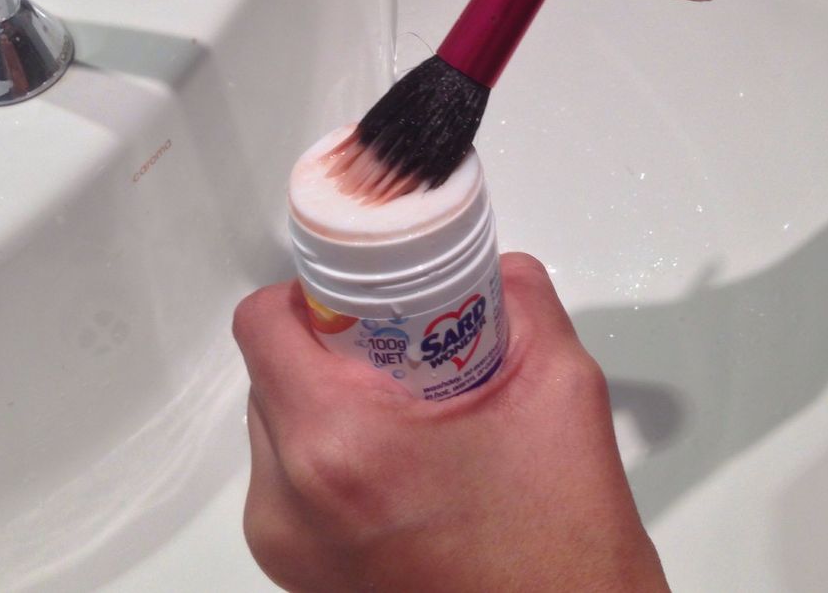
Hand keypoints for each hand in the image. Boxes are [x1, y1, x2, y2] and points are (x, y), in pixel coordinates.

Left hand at [233, 253, 668, 592]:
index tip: (365, 298)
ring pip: (275, 424)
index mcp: (335, 441)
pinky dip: (330, 450)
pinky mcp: (296, 579)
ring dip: (328, 397)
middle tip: (401, 344)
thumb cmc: (564, 529)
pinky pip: (287, 478)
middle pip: (268, 370)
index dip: (310, 292)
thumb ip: (519, 297)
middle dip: (330, 344)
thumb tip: (490, 266)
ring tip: (407, 407)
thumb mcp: (560, 384)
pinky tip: (402, 462)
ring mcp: (282, 548)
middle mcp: (284, 500)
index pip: (264, 322)